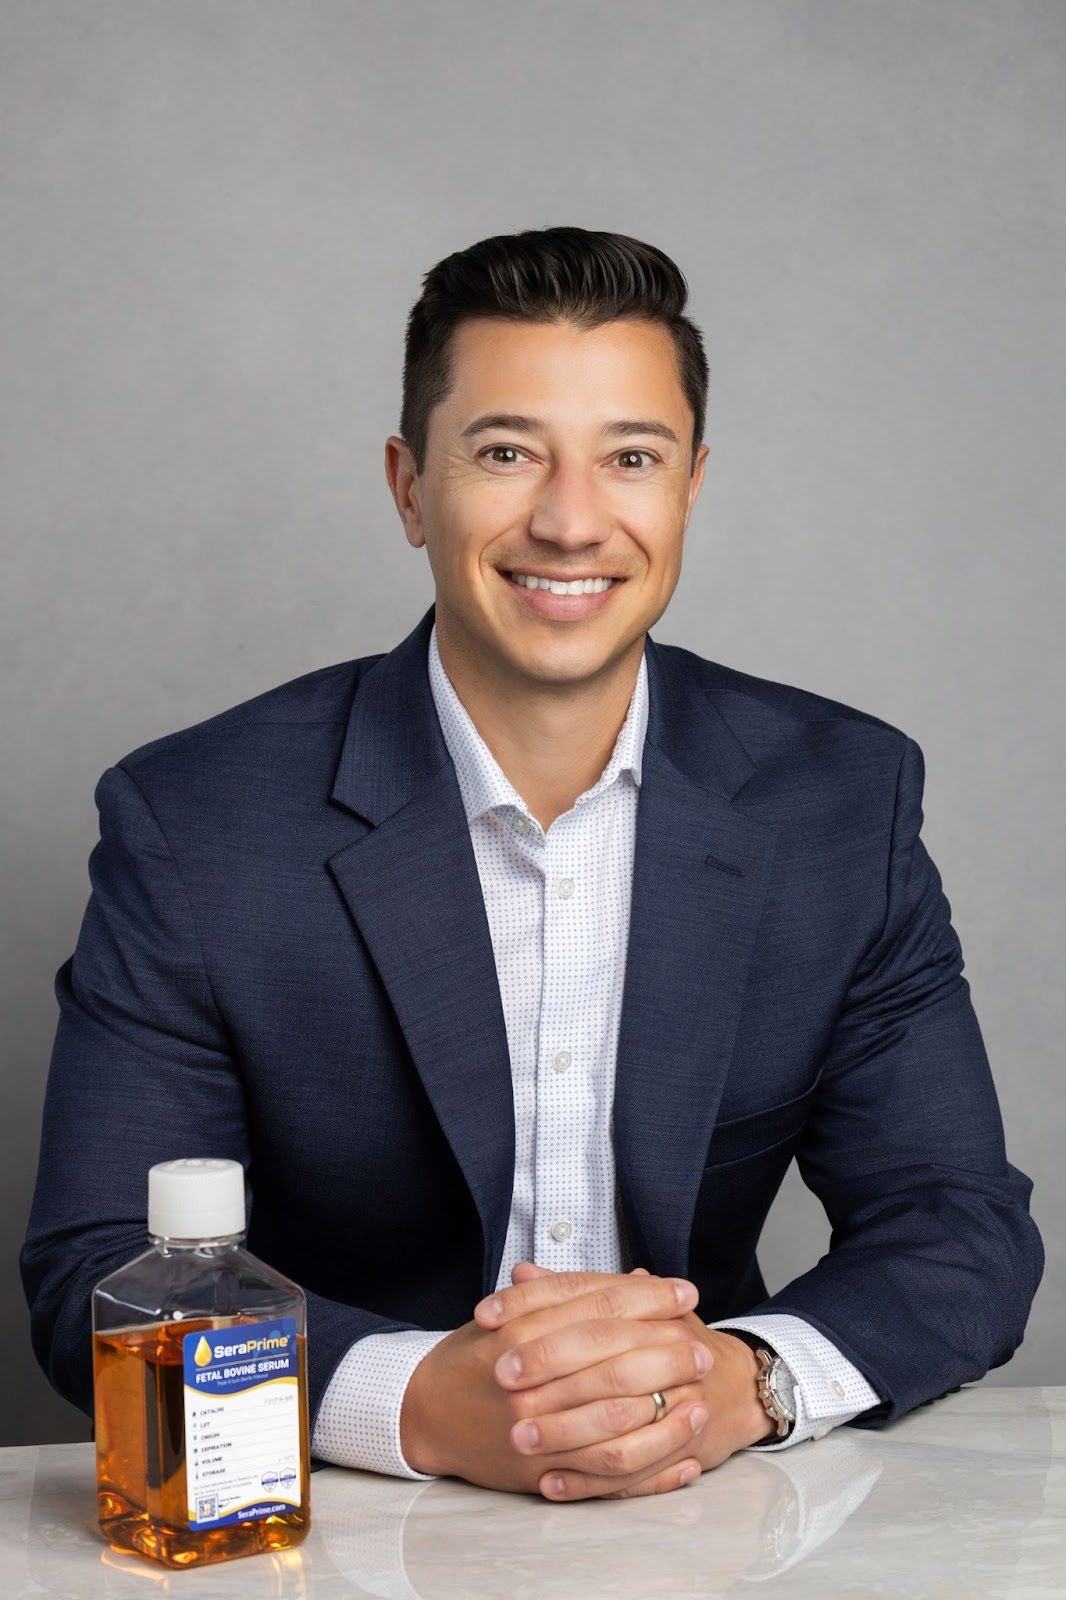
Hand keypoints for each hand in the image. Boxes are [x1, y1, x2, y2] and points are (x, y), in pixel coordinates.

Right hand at [399, 1265, 712, 1495]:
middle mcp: (529, 1374)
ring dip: (667, 1413)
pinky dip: (652, 1469)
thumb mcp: (514, 1311)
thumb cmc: (476, 1355)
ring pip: (617, 1421)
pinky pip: (607, 1474)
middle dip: (668, 1352)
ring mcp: (534, 1426)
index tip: (686, 1293)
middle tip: (704, 1348)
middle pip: (616, 1360)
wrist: (426, 1410)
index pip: (601, 1305)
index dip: (649, 1298)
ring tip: (701, 1400)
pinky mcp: (539, 1469)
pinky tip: (684, 1457)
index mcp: (524, 1326)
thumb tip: (637, 1280)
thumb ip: (570, 1295)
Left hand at [481, 1264, 775, 1499]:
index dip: (533, 1303)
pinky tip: (548, 1483)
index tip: (487, 1316)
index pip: (588, 1297)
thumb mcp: (625, 1309)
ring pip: (616, 1422)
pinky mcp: (677, 1448)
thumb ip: (574, 1292)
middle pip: (603, 1359)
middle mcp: (669, 1349)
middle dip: (548, 1369)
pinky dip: (587, 1481)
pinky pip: (631, 1471)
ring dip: (563, 1432)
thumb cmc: (661, 1343)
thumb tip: (522, 1271)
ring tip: (517, 1438)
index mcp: (651, 1309)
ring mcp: (678, 1402)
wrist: (731, 1385)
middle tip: (500, 1379)